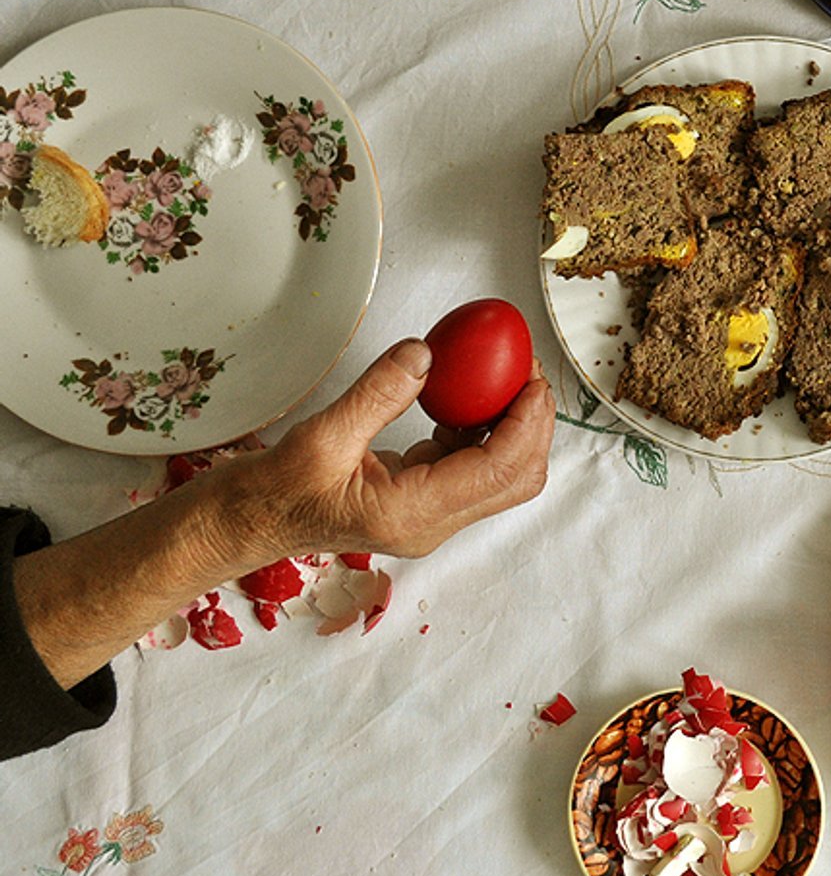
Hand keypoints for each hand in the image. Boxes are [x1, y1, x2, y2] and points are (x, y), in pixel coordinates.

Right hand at [214, 339, 554, 558]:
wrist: (251, 521)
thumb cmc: (276, 492)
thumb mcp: (322, 436)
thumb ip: (379, 393)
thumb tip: (426, 354)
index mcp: (413, 514)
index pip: (499, 469)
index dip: (528, 422)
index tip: (532, 378)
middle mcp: (432, 522)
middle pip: (517, 477)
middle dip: (533, 423)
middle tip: (525, 371)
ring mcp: (431, 515)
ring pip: (501, 472)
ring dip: (511, 424)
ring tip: (501, 375)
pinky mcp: (425, 500)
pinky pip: (473, 464)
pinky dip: (481, 428)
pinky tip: (460, 397)